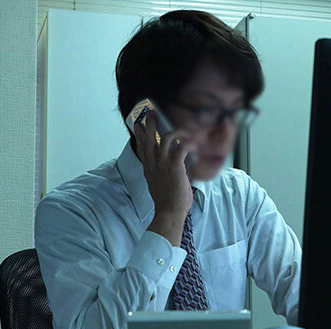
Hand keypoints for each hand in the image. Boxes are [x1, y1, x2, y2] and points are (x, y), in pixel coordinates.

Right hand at [134, 110, 196, 245]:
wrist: (169, 212)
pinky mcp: (175, 167)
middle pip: (150, 139)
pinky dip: (187, 143)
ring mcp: (163, 165)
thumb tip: (170, 167)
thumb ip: (160, 173)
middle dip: (151, 124)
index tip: (138, 124)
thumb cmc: (167, 201)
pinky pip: (181, 148)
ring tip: (184, 131)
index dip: (140, 135)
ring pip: (166, 139)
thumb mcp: (158, 184)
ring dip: (175, 131)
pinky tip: (192, 143)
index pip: (142, 148)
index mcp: (149, 169)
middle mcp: (154, 164)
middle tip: (152, 113)